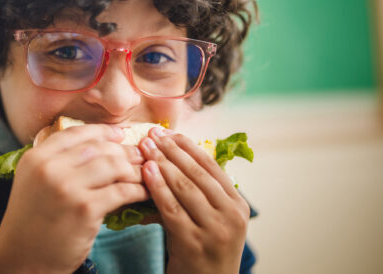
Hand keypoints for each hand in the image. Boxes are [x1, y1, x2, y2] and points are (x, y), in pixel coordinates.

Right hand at [0, 124, 149, 273]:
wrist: (23, 258)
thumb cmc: (32, 221)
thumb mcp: (33, 182)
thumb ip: (56, 162)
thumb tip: (97, 146)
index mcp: (36, 158)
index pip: (76, 133)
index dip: (102, 132)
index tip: (119, 134)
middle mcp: (50, 169)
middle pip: (98, 148)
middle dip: (124, 150)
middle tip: (140, 155)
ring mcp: (68, 188)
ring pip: (113, 166)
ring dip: (134, 169)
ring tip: (145, 173)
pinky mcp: (85, 209)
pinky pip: (121, 191)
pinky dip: (138, 190)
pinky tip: (144, 192)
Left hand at [139, 128, 249, 273]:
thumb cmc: (202, 250)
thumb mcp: (209, 219)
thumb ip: (198, 192)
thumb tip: (169, 156)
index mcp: (238, 205)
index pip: (212, 166)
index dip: (188, 147)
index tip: (168, 132)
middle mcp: (231, 216)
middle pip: (197, 174)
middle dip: (171, 150)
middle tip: (151, 134)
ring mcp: (214, 230)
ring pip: (185, 188)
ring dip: (162, 164)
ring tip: (145, 147)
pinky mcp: (194, 244)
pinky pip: (171, 209)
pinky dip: (157, 188)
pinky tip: (146, 172)